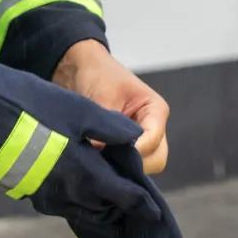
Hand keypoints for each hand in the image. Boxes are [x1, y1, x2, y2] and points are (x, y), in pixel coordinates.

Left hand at [52, 40, 169, 174]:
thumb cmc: (98, 75)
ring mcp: (141, 140)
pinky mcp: (126, 147)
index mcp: (155, 110)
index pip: (153, 140)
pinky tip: (98, 163)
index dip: (134, 150)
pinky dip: (116, 167)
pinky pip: (129, 166)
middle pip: (156, 159)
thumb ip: (106, 126)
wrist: (80, 69)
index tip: (110, 152)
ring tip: (100, 161)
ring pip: (144, 166)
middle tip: (106, 162)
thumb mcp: (103, 97)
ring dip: (124, 167)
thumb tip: (98, 153)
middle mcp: (154, 128)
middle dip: (133, 164)